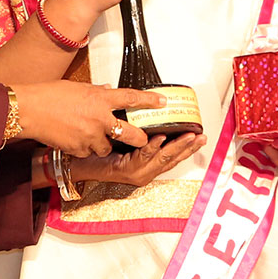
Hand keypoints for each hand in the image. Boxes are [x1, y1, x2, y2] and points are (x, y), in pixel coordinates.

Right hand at [18, 82, 166, 156]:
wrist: (29, 110)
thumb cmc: (49, 95)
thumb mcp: (78, 88)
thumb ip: (96, 92)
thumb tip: (107, 90)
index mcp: (101, 98)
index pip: (131, 98)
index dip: (149, 101)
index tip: (163, 103)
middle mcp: (100, 118)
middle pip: (130, 133)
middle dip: (139, 138)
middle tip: (142, 139)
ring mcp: (90, 136)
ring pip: (107, 147)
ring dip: (103, 144)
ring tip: (91, 136)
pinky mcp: (79, 148)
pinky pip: (88, 152)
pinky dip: (84, 148)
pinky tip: (74, 140)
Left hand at [70, 132, 202, 188]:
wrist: (76, 163)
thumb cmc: (96, 152)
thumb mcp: (121, 139)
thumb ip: (132, 127)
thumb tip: (138, 105)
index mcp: (145, 164)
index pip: (171, 156)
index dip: (187, 147)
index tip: (200, 136)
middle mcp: (144, 172)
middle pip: (173, 159)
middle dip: (188, 147)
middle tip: (201, 136)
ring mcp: (137, 173)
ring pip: (162, 159)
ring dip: (177, 147)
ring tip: (189, 137)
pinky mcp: (127, 172)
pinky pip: (143, 157)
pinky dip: (152, 147)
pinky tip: (159, 138)